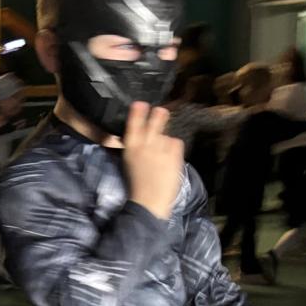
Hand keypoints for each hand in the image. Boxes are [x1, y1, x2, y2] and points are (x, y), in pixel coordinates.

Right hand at [121, 102, 183, 219]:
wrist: (149, 201)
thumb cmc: (136, 184)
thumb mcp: (129, 162)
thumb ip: (135, 147)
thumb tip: (140, 135)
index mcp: (131, 147)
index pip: (133, 124)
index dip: (137, 112)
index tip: (140, 103)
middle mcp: (146, 144)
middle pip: (154, 123)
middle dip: (158, 115)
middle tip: (161, 111)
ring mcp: (161, 149)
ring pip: (165, 134)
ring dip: (165, 138)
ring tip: (163, 148)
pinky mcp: (174, 155)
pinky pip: (176, 142)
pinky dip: (174, 147)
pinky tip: (170, 157)